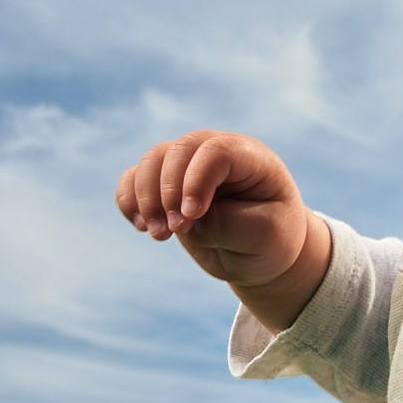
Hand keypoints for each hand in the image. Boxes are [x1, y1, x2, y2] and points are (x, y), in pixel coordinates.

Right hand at [115, 130, 331, 329]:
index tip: (190, 217)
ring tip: (158, 235)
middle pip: (177, 151)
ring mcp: (189, 165)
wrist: (262, 251)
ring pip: (151, 162)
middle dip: (166, 192)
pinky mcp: (166, 184)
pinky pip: (134, 178)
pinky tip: (141, 226)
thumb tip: (188, 220)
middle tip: (172, 232)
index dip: (196, 181)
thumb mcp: (265, 236)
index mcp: (251, 157)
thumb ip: (229, 224)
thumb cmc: (272, 239)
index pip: (216, 152)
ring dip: (145, 199)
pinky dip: (129, 200)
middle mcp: (216, 151)